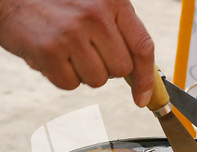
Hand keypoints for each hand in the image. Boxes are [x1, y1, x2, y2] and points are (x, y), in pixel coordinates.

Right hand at [0, 0, 154, 106]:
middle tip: (86, 51)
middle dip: (106, 68)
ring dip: (82, 73)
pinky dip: (61, 76)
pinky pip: (70, 85)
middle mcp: (95, 15)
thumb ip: (118, 32)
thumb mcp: (93, 4)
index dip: (146, 79)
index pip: (142, 46)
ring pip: (97, 80)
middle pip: (120, 70)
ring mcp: (72, 33)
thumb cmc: (53, 4)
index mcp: (112, 1)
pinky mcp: (50, 51)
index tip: (143, 98)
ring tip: (66, 50)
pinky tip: (52, 55)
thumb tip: (139, 75)